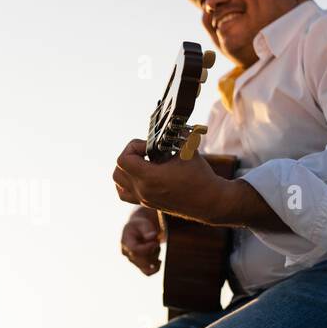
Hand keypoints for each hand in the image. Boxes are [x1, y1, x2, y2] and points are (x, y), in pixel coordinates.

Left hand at [113, 138, 234, 223]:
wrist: (209, 201)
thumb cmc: (200, 176)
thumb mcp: (189, 150)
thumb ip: (177, 135)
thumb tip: (173, 124)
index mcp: (150, 178)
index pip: (123, 159)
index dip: (134, 147)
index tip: (150, 146)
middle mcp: (143, 191)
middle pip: (118, 170)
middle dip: (130, 156)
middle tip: (147, 153)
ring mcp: (143, 199)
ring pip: (118, 182)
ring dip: (126, 168)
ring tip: (144, 162)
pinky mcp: (147, 203)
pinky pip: (124, 194)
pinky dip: (126, 182)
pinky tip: (141, 174)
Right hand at [121, 206, 163, 275]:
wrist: (138, 230)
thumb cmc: (141, 225)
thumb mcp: (143, 223)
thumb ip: (147, 229)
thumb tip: (152, 237)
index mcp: (125, 241)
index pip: (135, 250)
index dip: (147, 249)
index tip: (155, 242)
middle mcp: (127, 253)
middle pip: (141, 260)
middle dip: (153, 252)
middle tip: (156, 241)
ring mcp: (132, 260)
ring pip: (146, 266)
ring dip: (155, 257)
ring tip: (155, 245)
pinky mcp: (139, 265)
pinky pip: (147, 273)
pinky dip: (155, 269)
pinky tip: (159, 261)